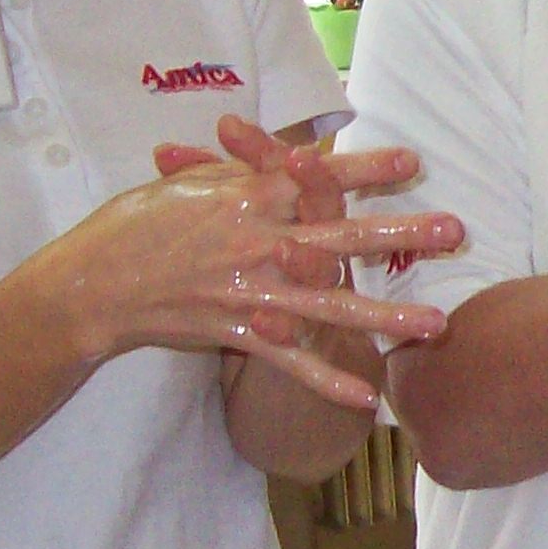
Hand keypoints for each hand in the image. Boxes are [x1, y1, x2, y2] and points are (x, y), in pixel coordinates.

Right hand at [36, 152, 463, 409]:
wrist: (92, 283)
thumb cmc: (139, 223)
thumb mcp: (192, 182)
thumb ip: (247, 170)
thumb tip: (292, 151)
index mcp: (246, 197)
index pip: (315, 177)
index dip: (363, 168)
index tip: (411, 160)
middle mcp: (257, 240)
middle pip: (342, 235)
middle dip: (401, 234)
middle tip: (455, 230)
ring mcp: (251, 289)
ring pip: (331, 305)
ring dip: (388, 316)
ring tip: (436, 324)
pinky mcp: (238, 330)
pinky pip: (292, 360)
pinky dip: (328, 381)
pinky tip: (369, 397)